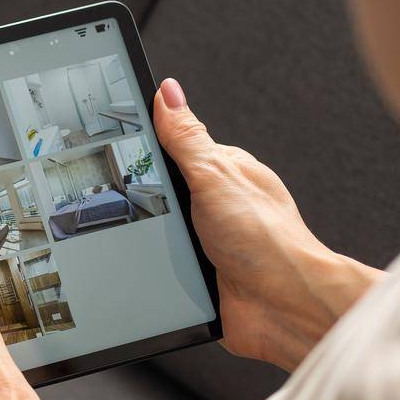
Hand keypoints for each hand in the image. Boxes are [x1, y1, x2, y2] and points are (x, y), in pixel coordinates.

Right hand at [154, 79, 379, 370]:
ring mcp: (208, 238)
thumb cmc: (267, 240)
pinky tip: (155, 263)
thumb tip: (167, 92)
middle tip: (133, 198)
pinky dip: (154, 263)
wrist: (285, 307)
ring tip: (149, 236)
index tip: (115, 143)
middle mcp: (216, 202)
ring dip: (147, 233)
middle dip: (139, 195)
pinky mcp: (199, 271)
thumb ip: (185, 138)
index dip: (143, 142)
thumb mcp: (215, 176)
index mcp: (223, 170)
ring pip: (156, 225)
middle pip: (158, 187)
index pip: (173, 144)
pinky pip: (161, 260)